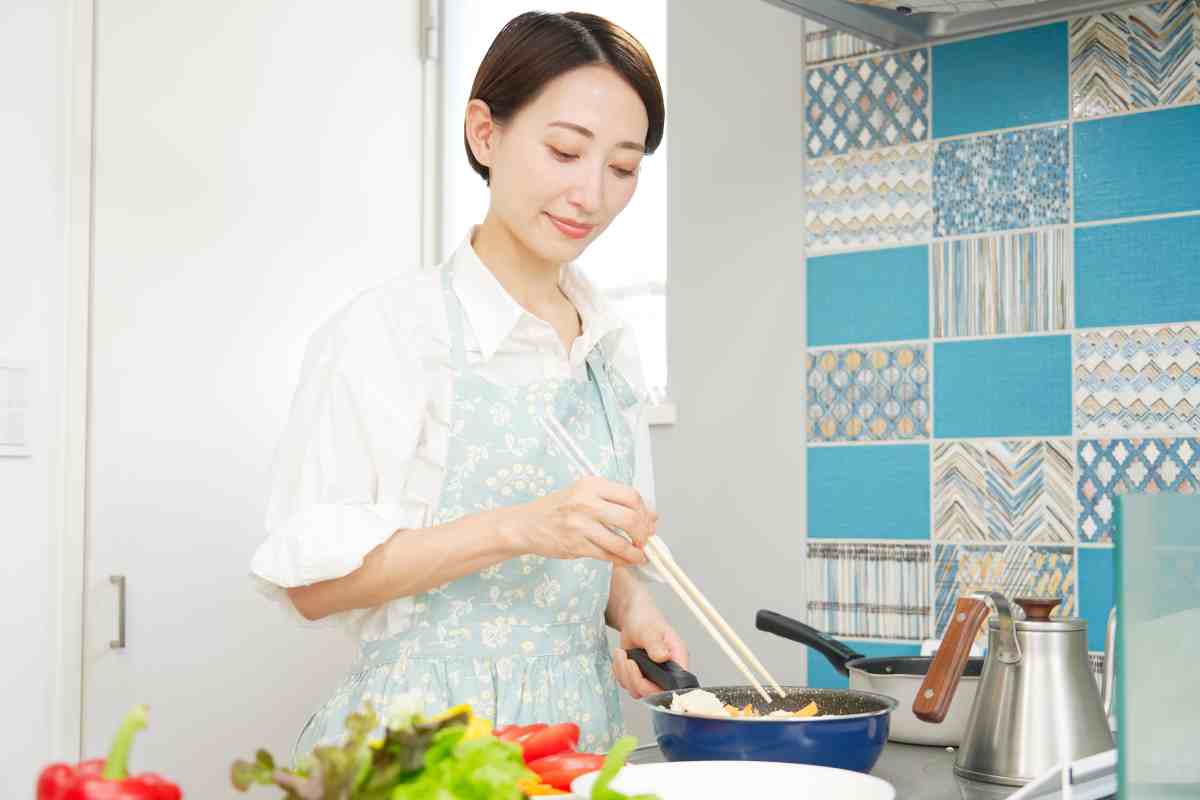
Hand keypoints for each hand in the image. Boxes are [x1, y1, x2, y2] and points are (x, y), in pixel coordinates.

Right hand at [505, 476, 656, 566]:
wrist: (526, 524)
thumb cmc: (558, 508)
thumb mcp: (586, 495)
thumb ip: (617, 502)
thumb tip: (652, 516)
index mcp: (592, 485)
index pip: (632, 496)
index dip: (645, 512)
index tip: (648, 523)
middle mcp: (586, 502)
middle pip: (630, 518)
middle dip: (644, 533)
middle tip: (644, 540)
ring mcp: (580, 524)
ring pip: (620, 541)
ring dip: (635, 552)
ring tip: (639, 556)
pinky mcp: (575, 545)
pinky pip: (606, 555)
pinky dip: (620, 560)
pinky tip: (625, 560)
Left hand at [611, 603, 688, 698]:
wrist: (633, 617)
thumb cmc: (646, 619)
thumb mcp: (650, 630)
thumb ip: (656, 644)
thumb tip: (663, 657)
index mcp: (677, 659)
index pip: (676, 685)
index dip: (659, 687)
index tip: (643, 673)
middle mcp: (667, 672)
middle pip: (654, 693)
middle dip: (635, 679)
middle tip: (628, 660)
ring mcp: (653, 676)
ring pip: (638, 691)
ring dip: (624, 674)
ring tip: (621, 654)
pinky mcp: (639, 677)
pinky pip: (627, 685)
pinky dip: (619, 673)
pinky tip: (620, 657)